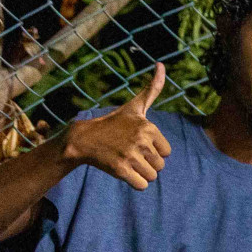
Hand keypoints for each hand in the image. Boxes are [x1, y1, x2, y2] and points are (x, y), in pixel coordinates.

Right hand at [62, 63, 171, 189]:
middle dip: (147, 162)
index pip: (167, 152)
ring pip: (152, 176)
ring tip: (126, 160)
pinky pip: (142, 186)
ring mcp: (130, 155)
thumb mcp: (135, 106)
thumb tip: (162, 65)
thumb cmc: (114, 123)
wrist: (84, 139)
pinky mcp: (120, 170)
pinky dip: (135, 183)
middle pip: (160, 165)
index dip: (154, 150)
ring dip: (141, 173)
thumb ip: (152, 89)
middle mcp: (141, 140)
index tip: (138, 142)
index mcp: (149, 127)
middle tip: (129, 152)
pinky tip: (123, 171)